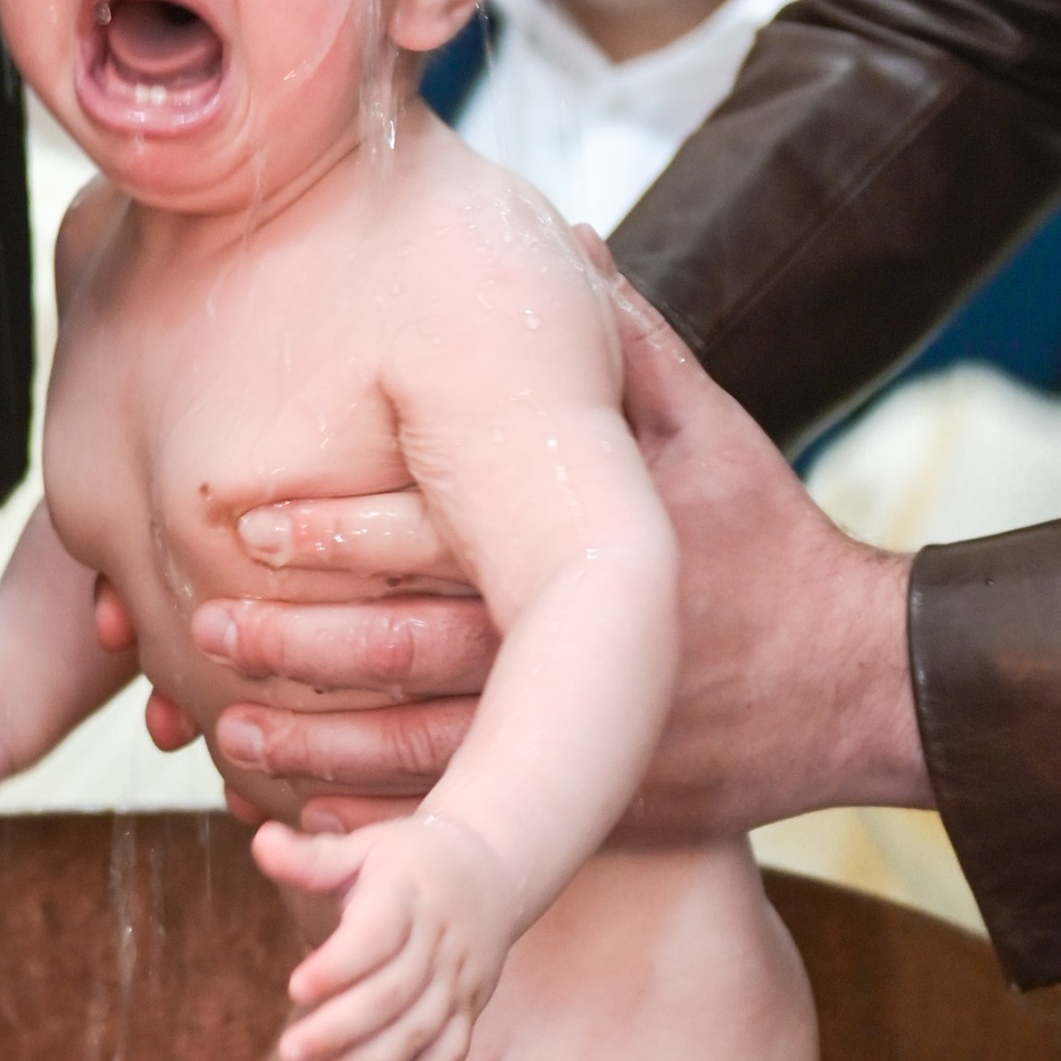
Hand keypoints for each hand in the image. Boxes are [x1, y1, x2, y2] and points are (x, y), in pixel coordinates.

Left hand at [190, 278, 926, 834]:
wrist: (858, 684)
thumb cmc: (771, 541)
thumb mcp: (710, 425)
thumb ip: (627, 336)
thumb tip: (566, 235)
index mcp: (581, 544)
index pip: (438, 534)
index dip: (335, 531)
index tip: (245, 525)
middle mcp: (567, 643)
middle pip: (407, 647)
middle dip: (296, 641)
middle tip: (201, 625)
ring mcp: (574, 734)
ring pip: (419, 749)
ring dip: (313, 746)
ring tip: (223, 733)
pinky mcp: (583, 803)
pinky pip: (462, 822)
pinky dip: (378, 825)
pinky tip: (300, 819)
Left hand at [253, 810, 519, 1060]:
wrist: (489, 869)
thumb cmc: (404, 861)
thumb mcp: (361, 848)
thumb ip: (310, 857)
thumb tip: (259, 840)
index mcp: (407, 896)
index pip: (377, 936)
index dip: (339, 965)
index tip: (294, 989)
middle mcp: (438, 942)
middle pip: (394, 994)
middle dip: (342, 1029)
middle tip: (288, 1054)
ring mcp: (457, 982)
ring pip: (419, 1033)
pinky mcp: (467, 1011)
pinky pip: (448, 1057)